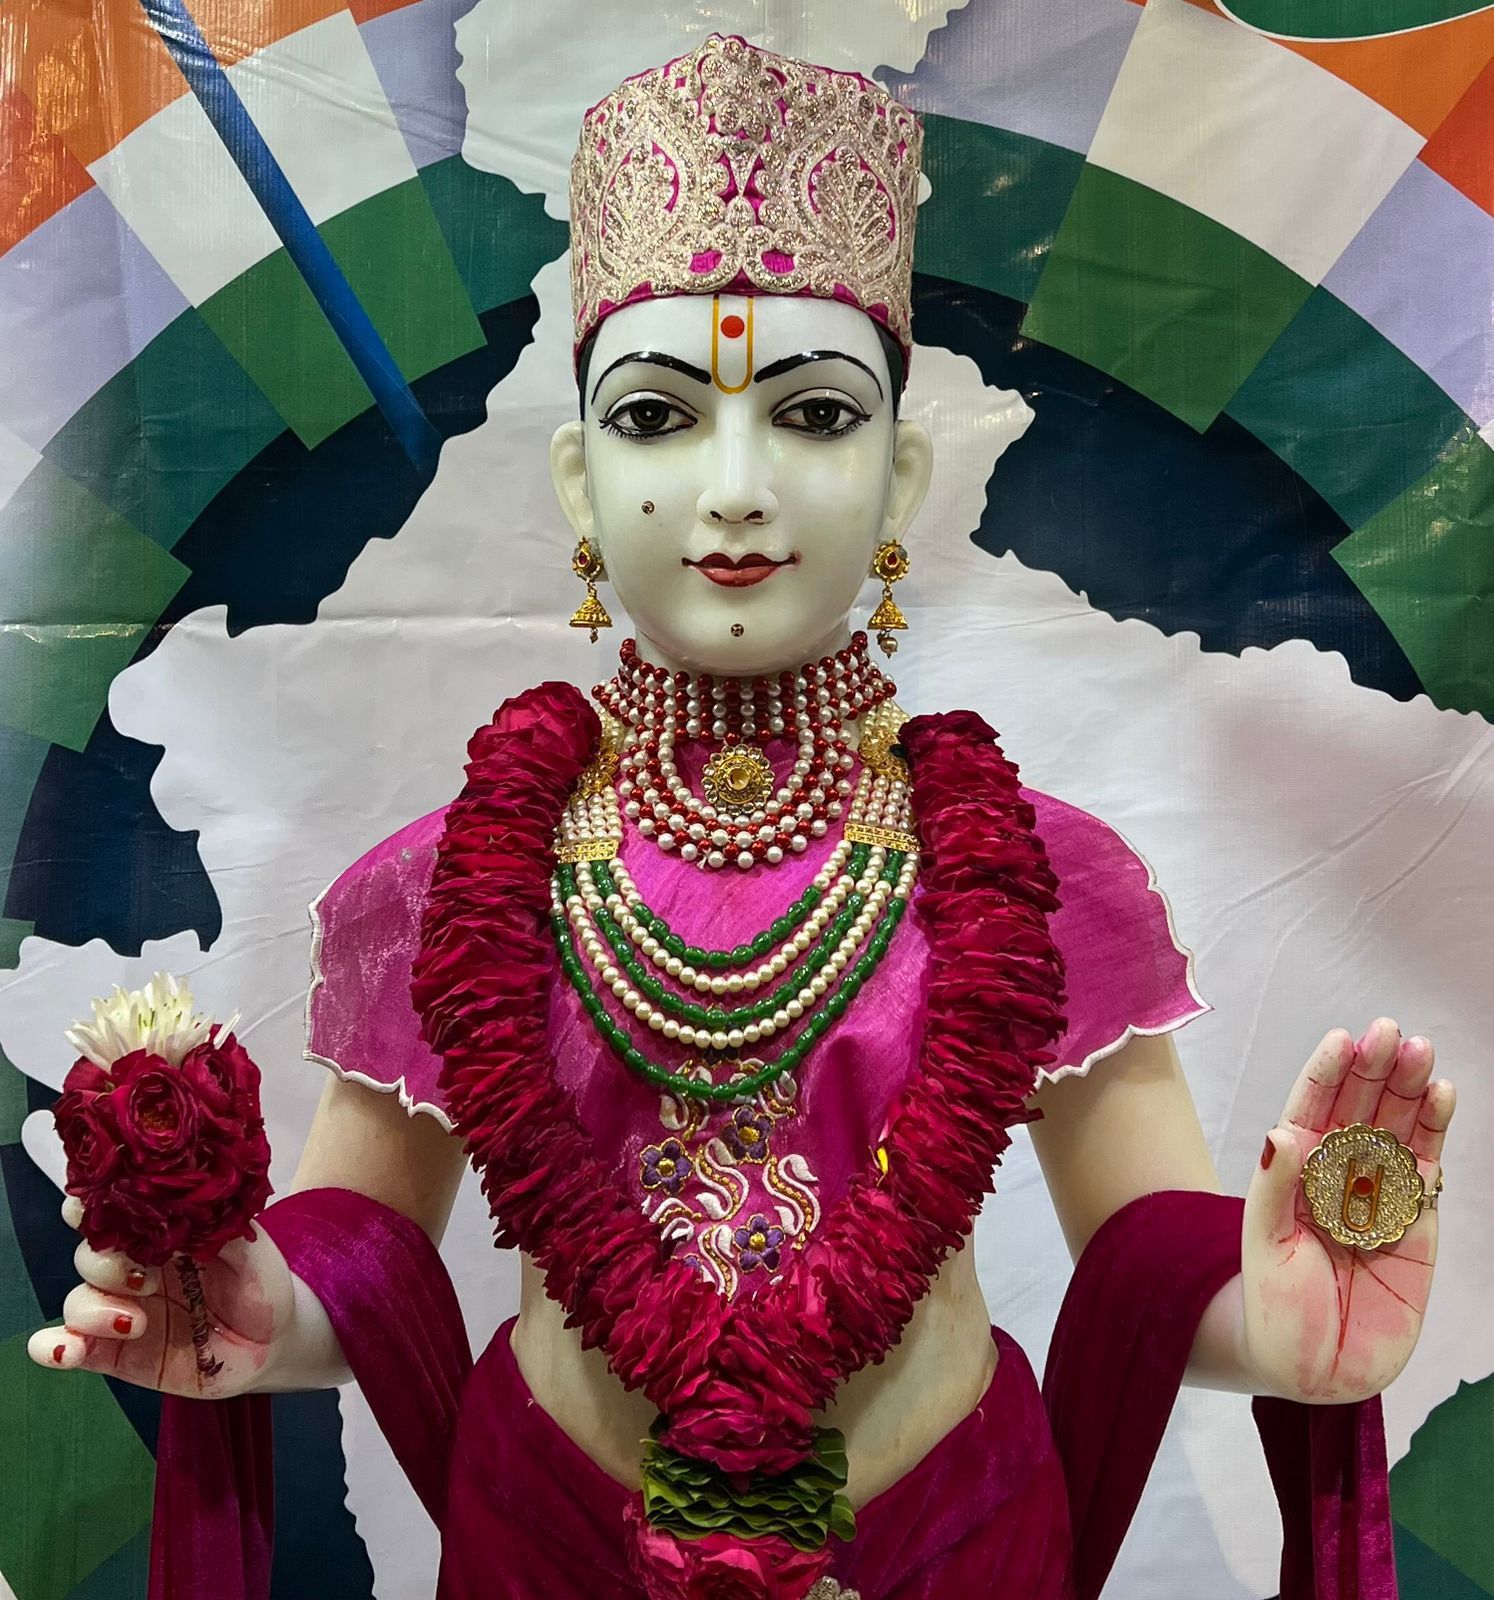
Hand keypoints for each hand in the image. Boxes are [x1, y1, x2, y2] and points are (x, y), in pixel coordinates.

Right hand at [25, 1195, 296, 1397]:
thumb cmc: (261, 1285)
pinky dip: (55, 1347)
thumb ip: (216, 1227)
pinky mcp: (114, 1352)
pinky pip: (70, 1346)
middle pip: (90, 1253)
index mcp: (161, 1232)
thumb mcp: (250, 1250)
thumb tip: (184, 1204)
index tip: (86, 1210)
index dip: (94, 1207)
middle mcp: (133, 1267)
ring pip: (78, 1299)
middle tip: (146, 1278)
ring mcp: (120, 1309)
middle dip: (105, 1262)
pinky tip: (67, 1350)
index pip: (114, 1211)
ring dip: (93, 1308)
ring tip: (134, 1323)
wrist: (273, 1343)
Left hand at [1241, 1020, 1454, 1402]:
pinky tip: (1442, 1096)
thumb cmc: (1275, 1307)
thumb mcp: (1264, 1246)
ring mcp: (1379, 1196)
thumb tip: (1281, 1133)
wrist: (1316, 1368)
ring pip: (1398, 1130)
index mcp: (1296, 1173)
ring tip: (1421, 1051)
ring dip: (1410, 1090)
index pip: (1311, 1111)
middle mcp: (1338, 1176)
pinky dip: (1436, 1132)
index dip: (1327, 1075)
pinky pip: (1426, 1169)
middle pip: (1360, 1109)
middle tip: (1391, 1031)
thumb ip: (1274, 1190)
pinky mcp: (1415, 1224)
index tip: (1342, 1038)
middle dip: (1375, 1070)